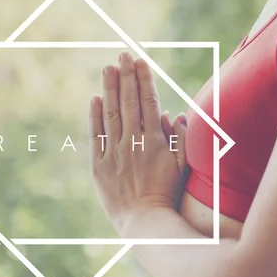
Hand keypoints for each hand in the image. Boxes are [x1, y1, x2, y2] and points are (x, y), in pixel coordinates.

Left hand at [89, 52, 188, 234]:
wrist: (144, 221)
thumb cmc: (167, 193)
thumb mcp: (181, 166)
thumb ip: (178, 138)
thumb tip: (170, 112)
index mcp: (155, 141)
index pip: (148, 102)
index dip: (144, 80)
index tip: (140, 61)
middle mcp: (134, 143)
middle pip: (129, 103)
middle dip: (126, 76)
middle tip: (122, 55)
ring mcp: (114, 153)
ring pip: (111, 115)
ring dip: (109, 89)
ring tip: (108, 68)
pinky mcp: (98, 165)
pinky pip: (95, 136)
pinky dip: (94, 116)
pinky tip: (95, 98)